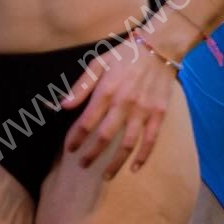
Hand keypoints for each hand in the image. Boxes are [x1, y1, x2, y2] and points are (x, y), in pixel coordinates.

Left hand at [61, 33, 179, 177]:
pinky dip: (143, 156)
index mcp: (106, 92)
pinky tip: (135, 168)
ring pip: (128, 143)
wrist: (160, 48)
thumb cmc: (126, 55)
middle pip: (105, 137)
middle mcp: (124, 104)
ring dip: (115, 162)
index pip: (86, 122)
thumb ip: (81, 86)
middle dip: (92, 154)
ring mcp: (143, 111)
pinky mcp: (159, 113)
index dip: (75, 138)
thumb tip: (63, 106)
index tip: (70, 149)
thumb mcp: (98, 63)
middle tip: (83, 165)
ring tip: (106, 175)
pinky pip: (151, 139)